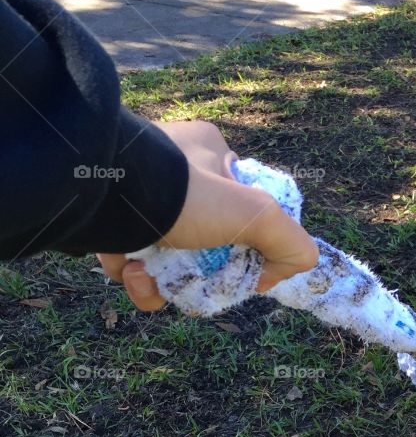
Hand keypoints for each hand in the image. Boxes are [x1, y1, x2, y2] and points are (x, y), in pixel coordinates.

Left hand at [97, 120, 317, 311]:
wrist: (97, 194)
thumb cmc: (179, 193)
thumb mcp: (254, 213)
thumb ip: (290, 240)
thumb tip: (298, 263)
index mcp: (208, 151)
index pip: (242, 205)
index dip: (249, 244)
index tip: (243, 271)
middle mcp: (171, 167)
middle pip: (205, 239)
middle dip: (201, 272)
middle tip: (194, 286)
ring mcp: (135, 193)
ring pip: (168, 256)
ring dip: (164, 281)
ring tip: (149, 278)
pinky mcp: (105, 216)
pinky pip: (132, 259)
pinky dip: (134, 276)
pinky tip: (130, 270)